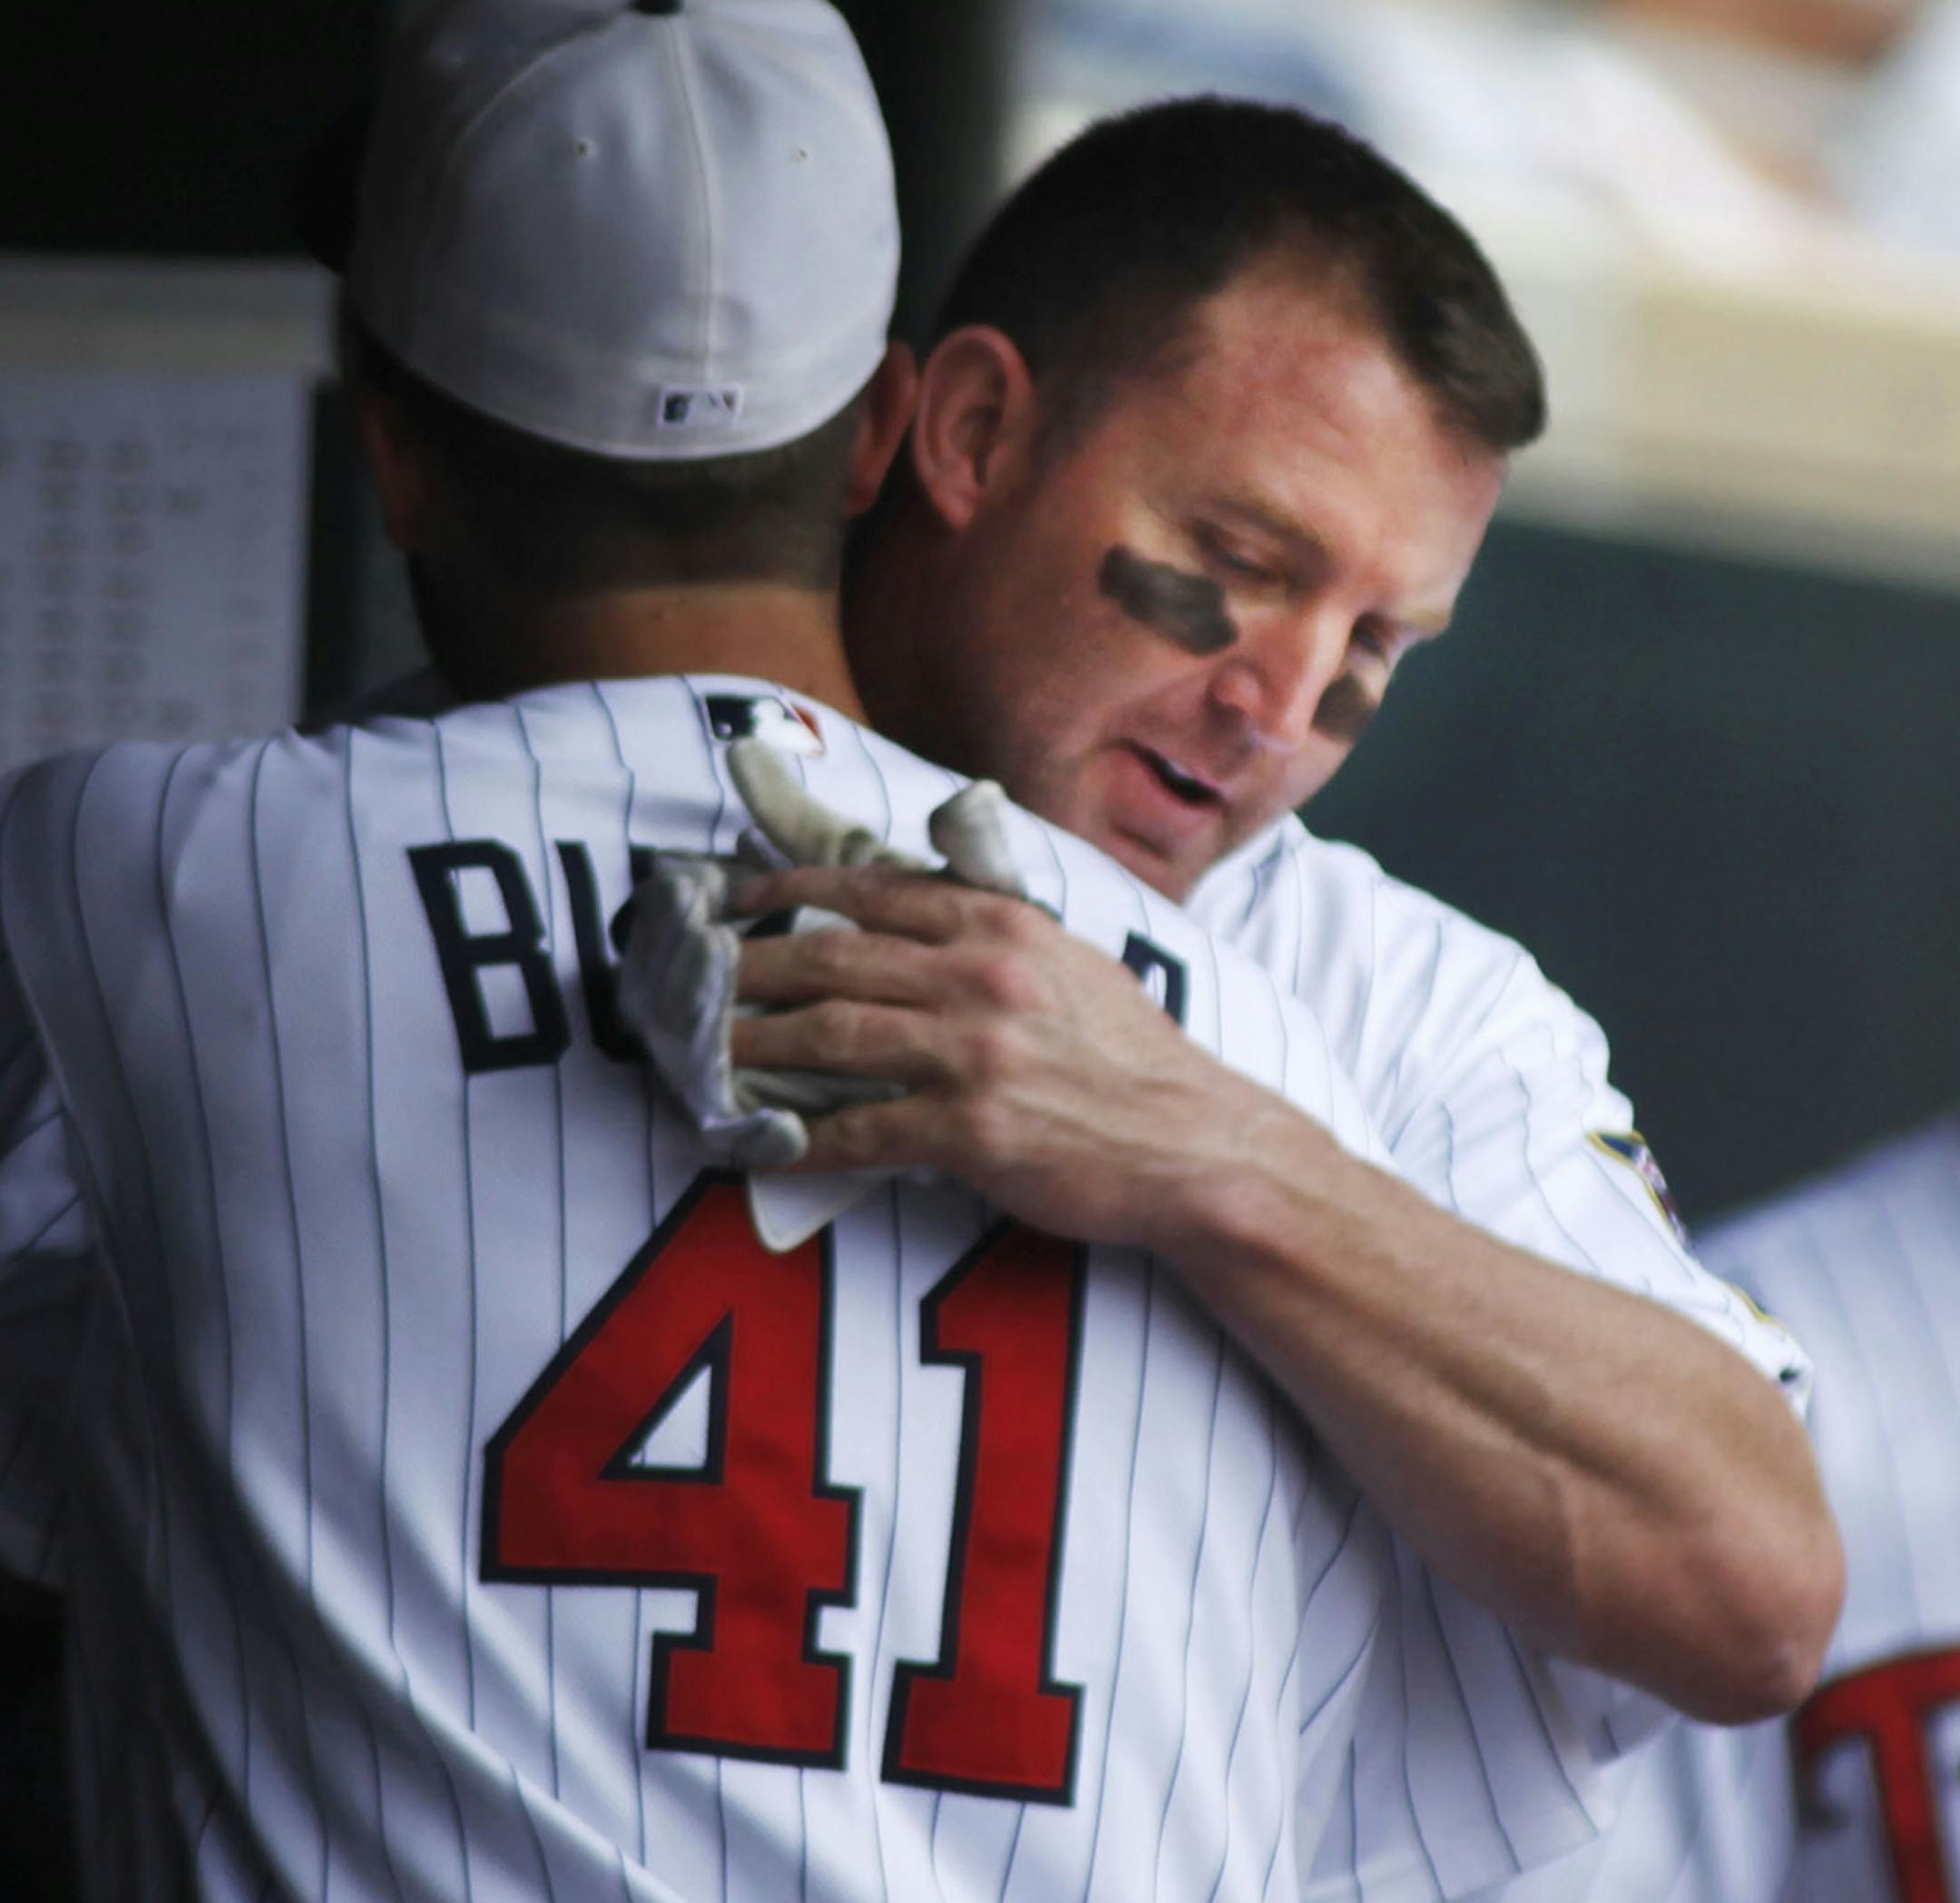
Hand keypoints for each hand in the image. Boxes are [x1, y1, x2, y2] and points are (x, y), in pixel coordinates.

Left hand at [727, 863, 1288, 1248]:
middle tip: (689, 977)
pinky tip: (757, 1147)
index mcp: (999, 924)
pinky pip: (858, 1133)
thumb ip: (991, 926)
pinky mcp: (970, 1133)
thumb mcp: (1067, 959)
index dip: (786, 891)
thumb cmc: (1129, 1055)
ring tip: (701, 1053)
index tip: (733, 897)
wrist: (1193, 1143)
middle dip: (746, 967)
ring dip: (751, 1047)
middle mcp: (979, 976)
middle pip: (829, 959)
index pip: (869, 889)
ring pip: (827, 1037)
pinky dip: (798, 1141)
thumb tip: (915, 896)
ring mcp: (973, 1054)